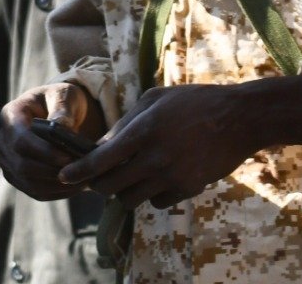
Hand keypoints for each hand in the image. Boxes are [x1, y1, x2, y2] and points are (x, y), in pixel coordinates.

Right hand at [0, 82, 101, 200]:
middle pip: (22, 165)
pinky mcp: (17, 176)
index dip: (43, 152)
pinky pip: (34, 191)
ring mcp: (7, 160)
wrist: (58, 112)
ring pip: (28, 182)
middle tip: (80, 172)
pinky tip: (76, 186)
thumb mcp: (64, 96)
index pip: (20, 140)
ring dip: (57, 185)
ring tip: (82, 181)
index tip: (68, 158)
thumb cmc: (61, 100)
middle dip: (52, 172)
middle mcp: (3, 139)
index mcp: (10, 114)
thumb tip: (59, 128)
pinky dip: (56, 193)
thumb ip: (62, 110)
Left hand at [57, 76, 301, 209]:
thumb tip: (104, 144)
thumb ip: (127, 122)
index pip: (102, 160)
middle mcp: (155, 158)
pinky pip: (157, 202)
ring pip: (131, 198)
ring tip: (127, 174)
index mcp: (143, 130)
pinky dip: (149, 195)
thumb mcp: (154, 98)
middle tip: (95, 176)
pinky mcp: (188, 190)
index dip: (80, 172)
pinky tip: (154, 178)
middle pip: (112, 186)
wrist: (237, 119)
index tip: (64, 176)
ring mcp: (173, 177)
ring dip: (123, 190)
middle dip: (98, 184)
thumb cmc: (192, 101)